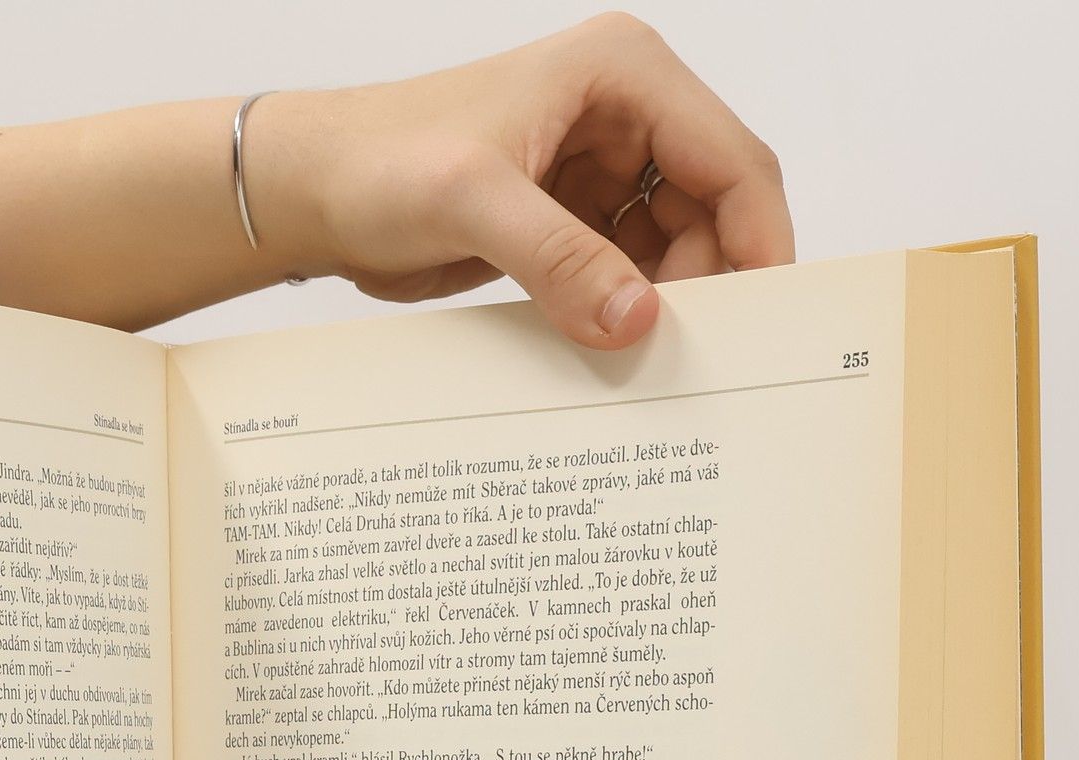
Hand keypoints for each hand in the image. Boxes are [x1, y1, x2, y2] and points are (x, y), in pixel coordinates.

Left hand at [251, 14, 793, 348]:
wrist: (314, 192)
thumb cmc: (379, 163)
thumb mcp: (472, 203)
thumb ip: (561, 259)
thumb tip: (639, 320)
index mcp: (623, 76)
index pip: (732, 160)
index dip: (758, 240)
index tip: (763, 319)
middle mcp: (625, 117)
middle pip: (715, 210)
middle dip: (710, 282)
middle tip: (696, 359)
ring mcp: (600, 173)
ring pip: (675, 250)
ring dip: (667, 306)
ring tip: (650, 364)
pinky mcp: (571, 223)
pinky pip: (625, 276)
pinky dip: (625, 315)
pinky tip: (615, 354)